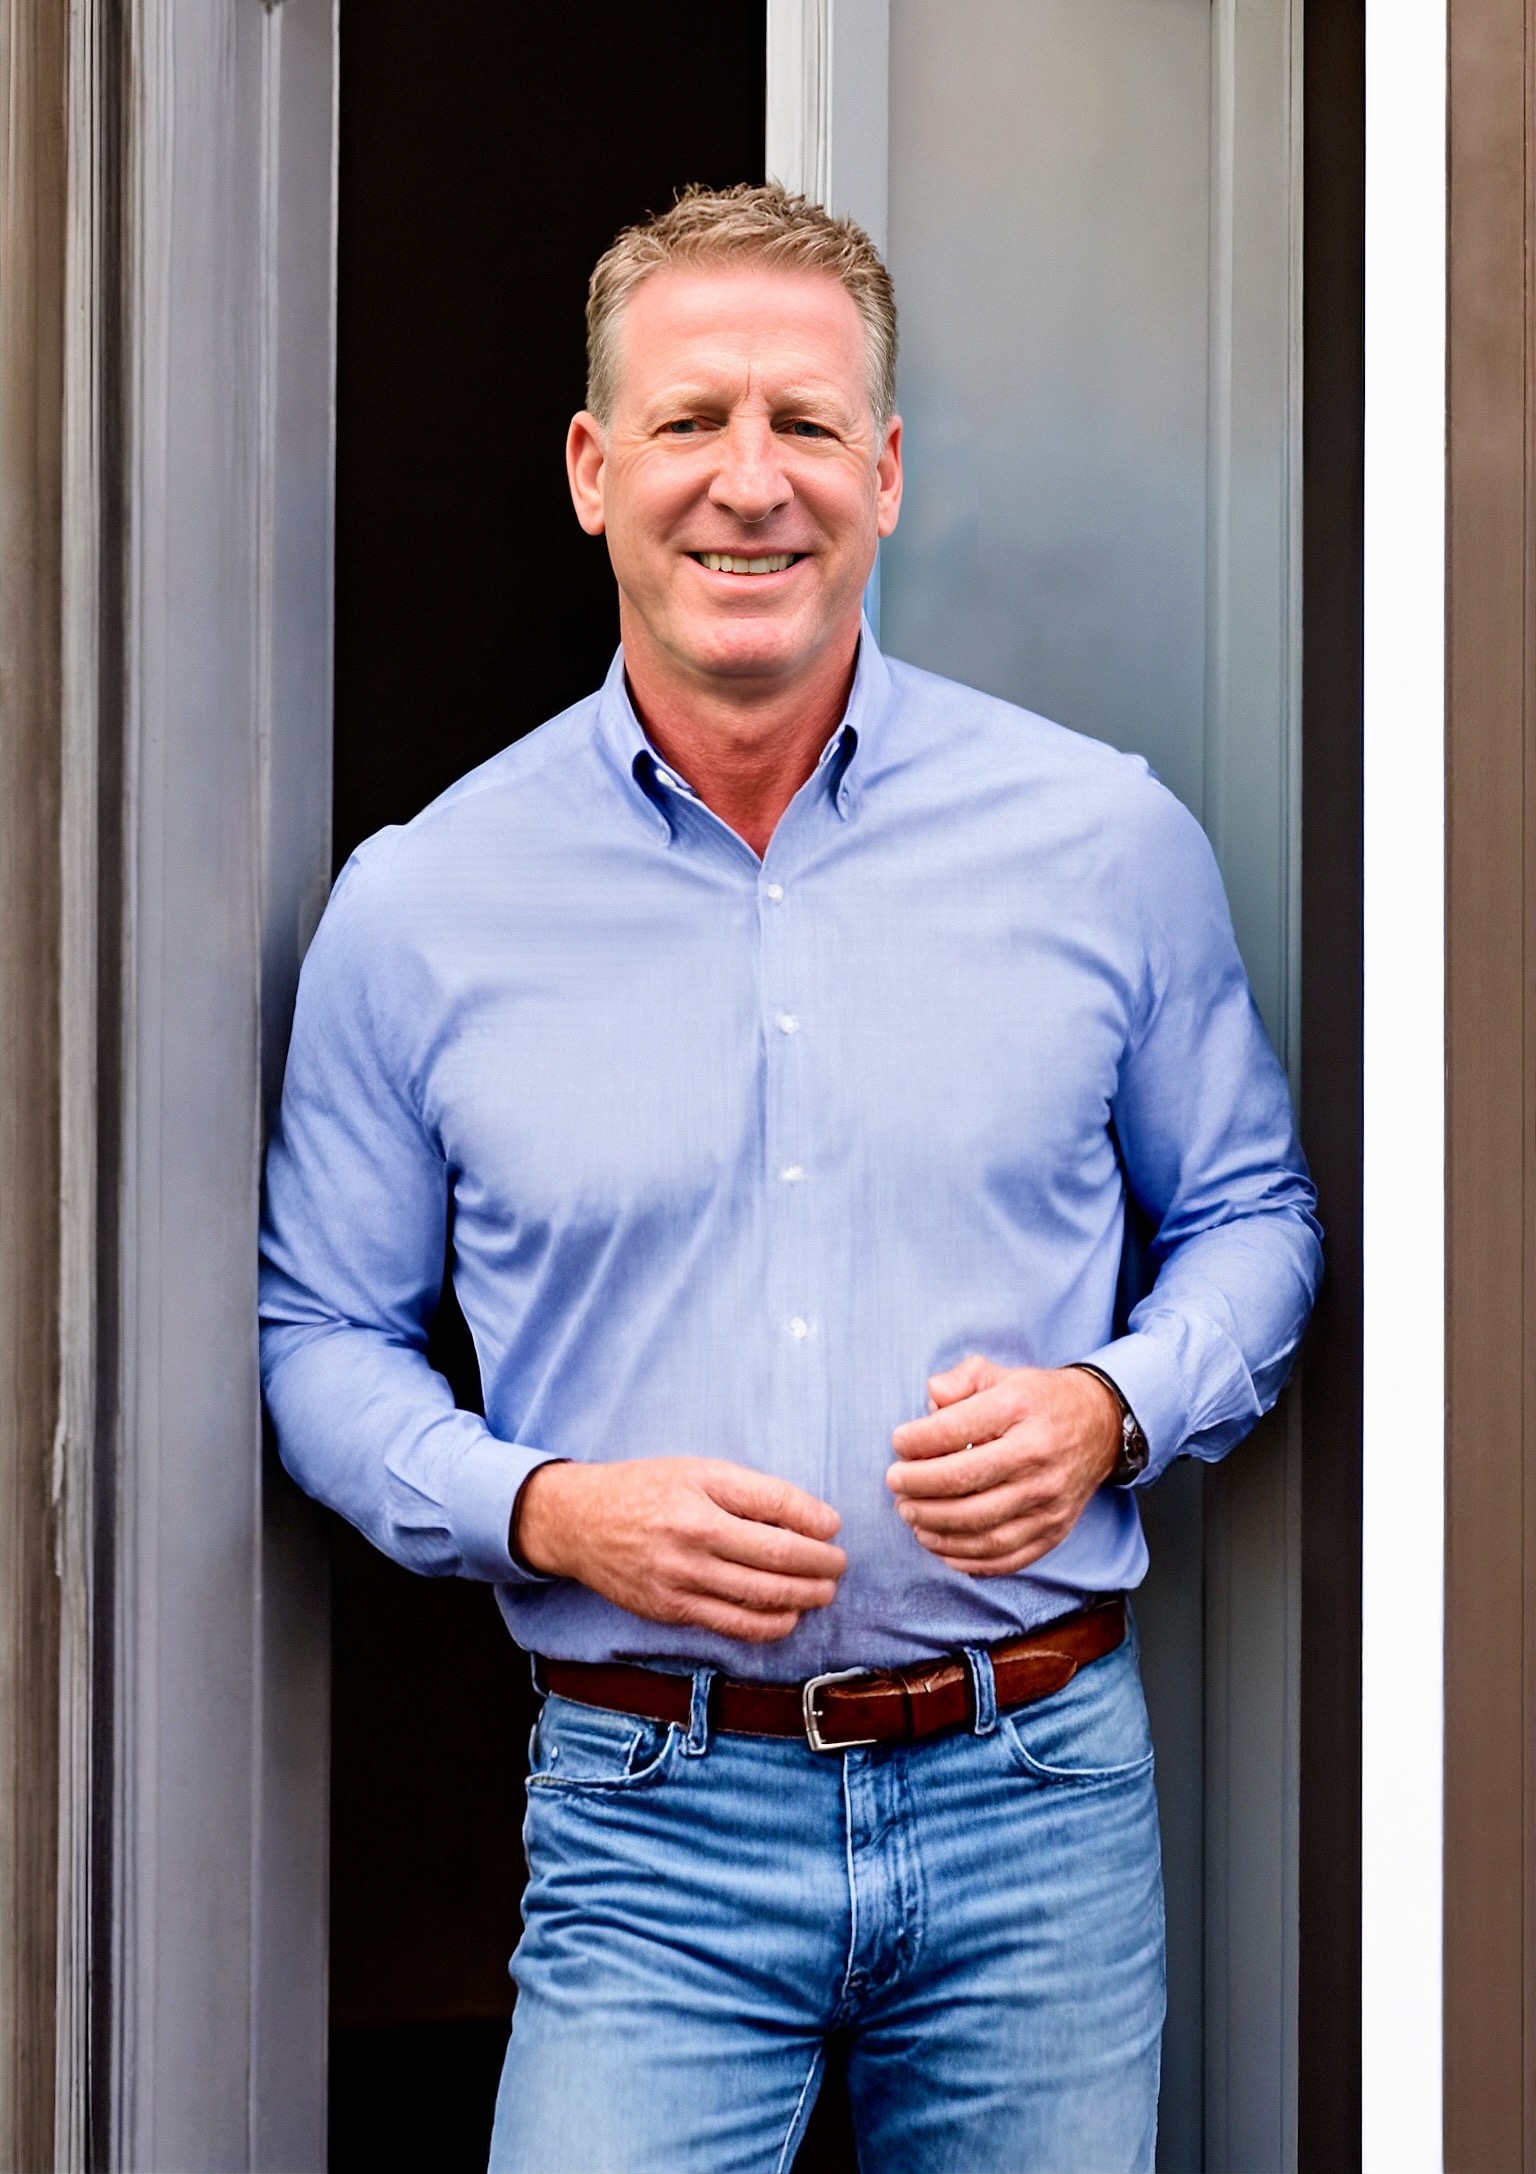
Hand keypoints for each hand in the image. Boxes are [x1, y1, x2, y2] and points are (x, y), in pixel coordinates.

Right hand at [513, 1457, 846, 1643]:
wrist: (578, 1523)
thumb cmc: (645, 1489)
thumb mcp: (695, 1470)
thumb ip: (749, 1492)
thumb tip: (809, 1518)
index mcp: (701, 1492)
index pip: (775, 1505)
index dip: (815, 1519)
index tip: (834, 1526)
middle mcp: (692, 1537)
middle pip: (777, 1557)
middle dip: (820, 1564)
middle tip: (839, 1564)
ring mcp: (681, 1579)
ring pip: (761, 1597)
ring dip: (804, 1597)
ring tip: (823, 1591)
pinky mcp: (672, 1610)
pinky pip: (733, 1625)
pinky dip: (769, 1625)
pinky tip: (788, 1617)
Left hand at [887, 1356, 1122, 1576]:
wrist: (1101, 1427)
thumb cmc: (1038, 1401)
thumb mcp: (1001, 1375)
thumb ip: (962, 1379)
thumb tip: (931, 1395)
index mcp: (1019, 1410)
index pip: (955, 1429)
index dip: (916, 1440)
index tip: (898, 1443)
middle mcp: (1037, 1456)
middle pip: (963, 1483)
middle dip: (918, 1488)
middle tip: (896, 1484)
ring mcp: (1048, 1499)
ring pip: (981, 1527)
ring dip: (934, 1527)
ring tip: (910, 1515)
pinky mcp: (1054, 1531)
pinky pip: (1004, 1556)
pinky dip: (965, 1557)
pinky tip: (939, 1544)